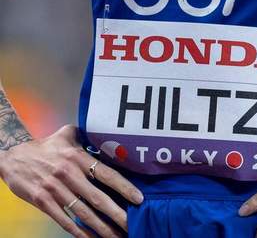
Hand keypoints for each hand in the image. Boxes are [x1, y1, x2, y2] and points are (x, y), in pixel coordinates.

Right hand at [0, 125, 141, 237]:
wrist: (11, 157)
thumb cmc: (45, 146)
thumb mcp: (67, 134)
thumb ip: (88, 135)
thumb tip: (109, 134)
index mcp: (77, 157)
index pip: (107, 174)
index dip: (125, 188)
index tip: (139, 199)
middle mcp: (68, 174)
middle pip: (98, 198)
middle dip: (117, 214)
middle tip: (133, 224)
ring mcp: (54, 189)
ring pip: (83, 212)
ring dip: (101, 227)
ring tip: (116, 236)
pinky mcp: (42, 201)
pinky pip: (63, 219)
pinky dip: (78, 231)